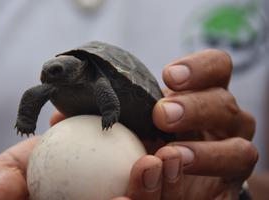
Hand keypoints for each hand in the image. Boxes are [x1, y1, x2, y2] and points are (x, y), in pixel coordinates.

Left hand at [112, 49, 257, 198]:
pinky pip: (224, 195)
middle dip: (195, 108)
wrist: (170, 177)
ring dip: (205, 154)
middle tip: (162, 115)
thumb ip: (128, 109)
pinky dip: (186, 191)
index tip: (169, 76)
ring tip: (168, 155)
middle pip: (226, 106)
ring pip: (240, 152)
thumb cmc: (153, 136)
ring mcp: (232, 156)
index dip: (200, 67)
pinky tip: (150, 181)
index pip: (218, 68)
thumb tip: (84, 108)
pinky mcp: (228, 190)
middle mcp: (227, 122)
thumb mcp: (143, 117)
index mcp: (207, 96)